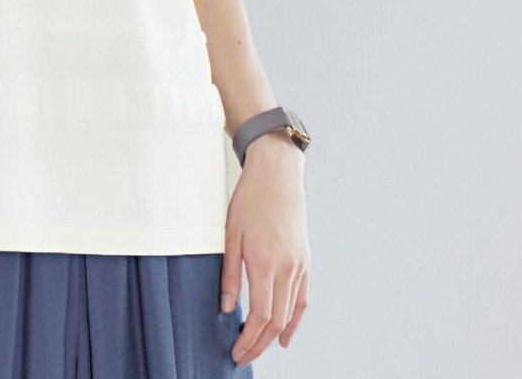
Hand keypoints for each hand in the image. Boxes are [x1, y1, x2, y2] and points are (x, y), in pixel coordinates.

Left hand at [221, 131, 310, 366]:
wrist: (278, 175)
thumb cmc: (249, 200)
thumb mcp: (230, 234)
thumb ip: (229, 274)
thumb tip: (225, 309)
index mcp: (265, 263)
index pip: (259, 317)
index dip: (248, 340)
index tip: (236, 353)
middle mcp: (286, 269)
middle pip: (276, 321)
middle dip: (259, 344)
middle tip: (242, 357)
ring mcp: (299, 266)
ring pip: (290, 313)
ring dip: (274, 336)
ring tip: (256, 347)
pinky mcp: (305, 260)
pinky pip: (302, 299)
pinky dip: (294, 320)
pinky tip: (285, 335)